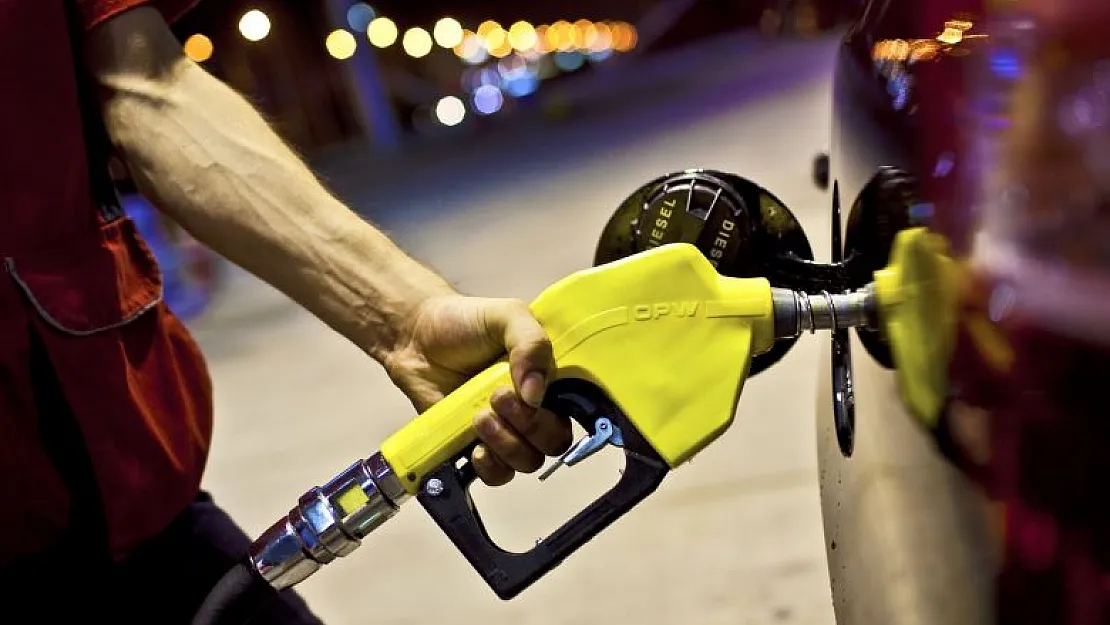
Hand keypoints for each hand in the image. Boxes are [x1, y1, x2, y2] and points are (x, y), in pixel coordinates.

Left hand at [384, 295, 572, 485]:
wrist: (416, 335)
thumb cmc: (464, 322)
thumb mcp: (507, 315)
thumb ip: (531, 344)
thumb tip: (536, 393)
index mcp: (548, 379)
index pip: (575, 412)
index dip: (558, 413)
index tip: (532, 396)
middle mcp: (531, 408)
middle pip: (553, 442)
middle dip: (528, 426)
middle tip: (497, 398)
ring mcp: (505, 429)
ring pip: (527, 461)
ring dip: (506, 445)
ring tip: (479, 417)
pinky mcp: (476, 445)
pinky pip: (497, 474)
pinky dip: (489, 467)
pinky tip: (475, 446)